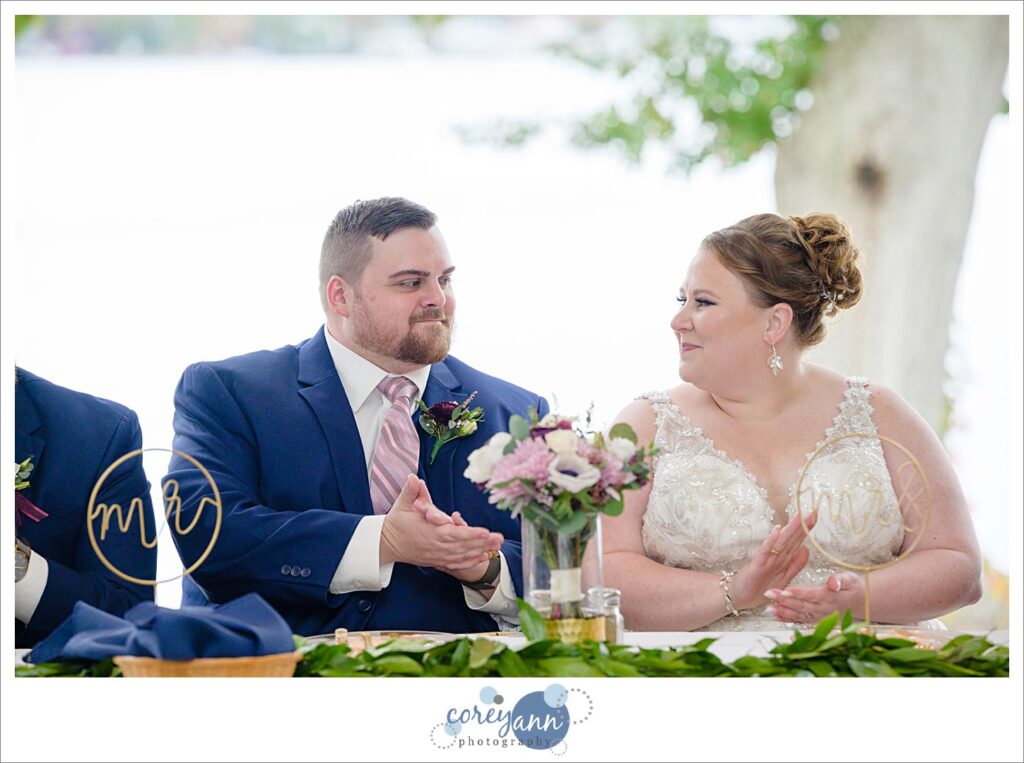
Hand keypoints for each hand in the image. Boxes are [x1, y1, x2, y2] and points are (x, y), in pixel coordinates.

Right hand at [379, 475, 502, 568]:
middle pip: (463, 546)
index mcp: (430, 531)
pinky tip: (483, 557)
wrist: (386, 543)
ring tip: (496, 546)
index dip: (470, 533)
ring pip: (462, 555)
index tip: (485, 531)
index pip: (454, 534)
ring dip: (480, 551)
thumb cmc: (397, 522)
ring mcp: (437, 555)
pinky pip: (456, 563)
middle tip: (499, 538)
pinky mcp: (436, 561)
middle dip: (483, 542)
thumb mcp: (403, 503)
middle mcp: (436, 545)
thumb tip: (412, 478)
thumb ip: (410, 490)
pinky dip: (470, 561)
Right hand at [729, 510, 816, 609]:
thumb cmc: (760, 586)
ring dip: (790, 529)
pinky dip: (770, 542)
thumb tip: (806, 548)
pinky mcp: (757, 566)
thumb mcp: (783, 577)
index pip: (797, 541)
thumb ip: (795, 564)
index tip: (815, 516)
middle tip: (812, 512)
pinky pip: (765, 553)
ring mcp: (766, 560)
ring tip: (799, 517)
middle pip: (791, 538)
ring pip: (780, 542)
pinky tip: (776, 531)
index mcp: (784, 559)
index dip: (806, 529)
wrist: (740, 596)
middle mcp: (776, 556)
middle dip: (802, 525)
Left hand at [764, 571, 861, 625]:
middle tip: (768, 593)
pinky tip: (775, 617)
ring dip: (782, 612)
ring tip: (768, 608)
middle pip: (800, 605)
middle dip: (783, 600)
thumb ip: (841, 580)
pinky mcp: (816, 621)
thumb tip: (833, 582)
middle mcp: (823, 609)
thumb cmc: (853, 586)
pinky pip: (800, 621)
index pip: (810, 595)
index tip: (784, 591)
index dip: (797, 593)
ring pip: (798, 615)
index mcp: (829, 597)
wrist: (860, 601)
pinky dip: (787, 619)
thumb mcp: (850, 578)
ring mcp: (819, 617)